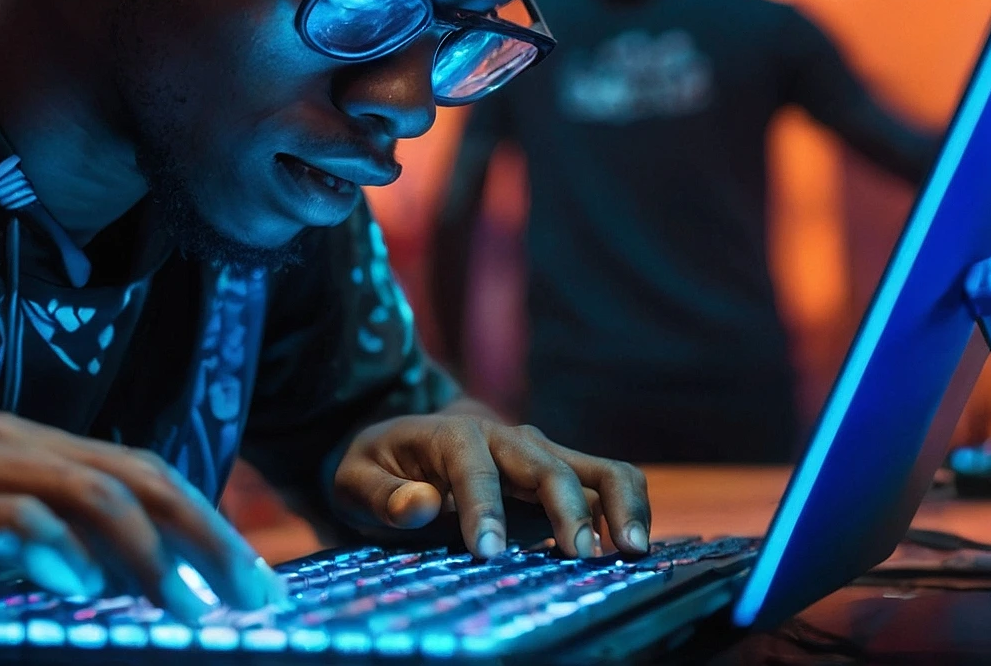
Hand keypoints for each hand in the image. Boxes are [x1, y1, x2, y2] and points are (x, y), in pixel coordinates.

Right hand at [0, 413, 284, 619]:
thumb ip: (26, 538)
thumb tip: (96, 578)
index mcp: (18, 444)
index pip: (137, 471)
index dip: (205, 520)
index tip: (253, 579)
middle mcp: (3, 443)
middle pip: (133, 476)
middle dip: (204, 534)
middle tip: (253, 594)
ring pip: (86, 493)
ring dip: (146, 551)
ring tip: (185, 604)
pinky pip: (7, 520)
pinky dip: (54, 550)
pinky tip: (82, 587)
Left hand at [333, 409, 649, 560]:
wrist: (410, 444)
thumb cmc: (381, 467)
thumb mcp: (356, 479)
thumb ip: (381, 493)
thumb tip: (417, 502)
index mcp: (453, 434)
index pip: (474, 470)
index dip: (483, 509)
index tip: (487, 552)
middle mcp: (507, 438)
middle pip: (548, 466)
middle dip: (567, 509)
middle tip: (578, 556)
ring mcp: (542, 455)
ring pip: (599, 468)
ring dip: (620, 505)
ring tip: (631, 550)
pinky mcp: (563, 475)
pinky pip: (609, 484)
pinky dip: (629, 511)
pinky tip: (634, 550)